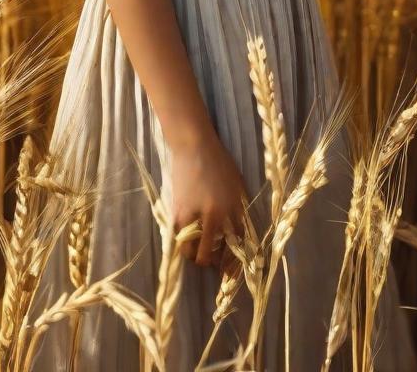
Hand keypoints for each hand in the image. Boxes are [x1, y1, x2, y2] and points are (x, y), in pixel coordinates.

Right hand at [170, 130, 249, 275]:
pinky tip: (188, 242)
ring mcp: (194, 214)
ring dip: (195, 256)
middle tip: (213, 263)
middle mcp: (214, 215)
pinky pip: (179, 238)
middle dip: (213, 264)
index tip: (232, 271)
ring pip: (192, 250)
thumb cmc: (219, 162)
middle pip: (211, 253)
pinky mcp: (177, 210)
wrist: (194, 146)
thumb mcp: (237, 185)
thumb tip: (239, 233)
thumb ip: (238, 210)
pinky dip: (183, 244)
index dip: (234, 262)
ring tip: (199, 253)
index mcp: (233, 208)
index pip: (236, 245)